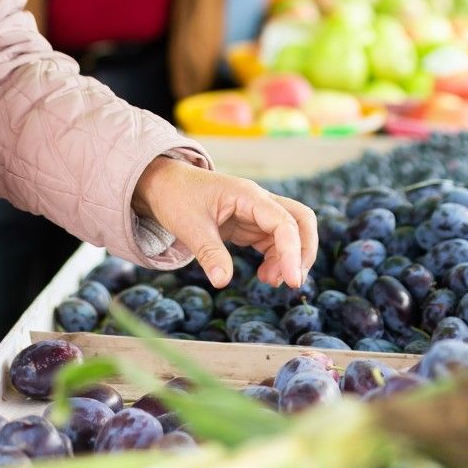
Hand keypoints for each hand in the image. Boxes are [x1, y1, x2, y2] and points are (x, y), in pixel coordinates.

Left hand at [132, 158, 317, 289]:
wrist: (163, 185)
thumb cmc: (175, 197)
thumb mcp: (189, 226)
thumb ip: (209, 253)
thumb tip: (223, 282)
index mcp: (248, 196)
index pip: (285, 222)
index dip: (293, 252)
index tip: (292, 281)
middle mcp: (258, 202)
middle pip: (300, 221)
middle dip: (304, 251)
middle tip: (293, 281)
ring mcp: (256, 213)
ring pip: (290, 233)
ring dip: (289, 259)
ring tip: (271, 282)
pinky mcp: (250, 225)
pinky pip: (274, 241)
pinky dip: (276, 260)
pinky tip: (264, 276)